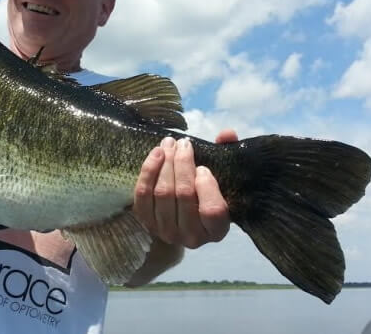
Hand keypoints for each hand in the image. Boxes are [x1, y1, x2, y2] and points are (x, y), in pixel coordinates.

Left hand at [133, 129, 237, 247]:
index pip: (212, 210)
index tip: (203, 167)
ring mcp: (166, 232)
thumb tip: (227, 133)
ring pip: (162, 193)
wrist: (182, 216)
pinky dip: (148, 171)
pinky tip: (156, 154)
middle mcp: (192, 237)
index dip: (207, 186)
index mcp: (217, 230)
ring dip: (165, 163)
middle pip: (183, 196)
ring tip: (169, 143)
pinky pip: (143, 194)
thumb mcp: (224, 177)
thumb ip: (228, 154)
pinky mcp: (146, 222)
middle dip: (182, 164)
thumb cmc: (208, 192)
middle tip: (183, 143)